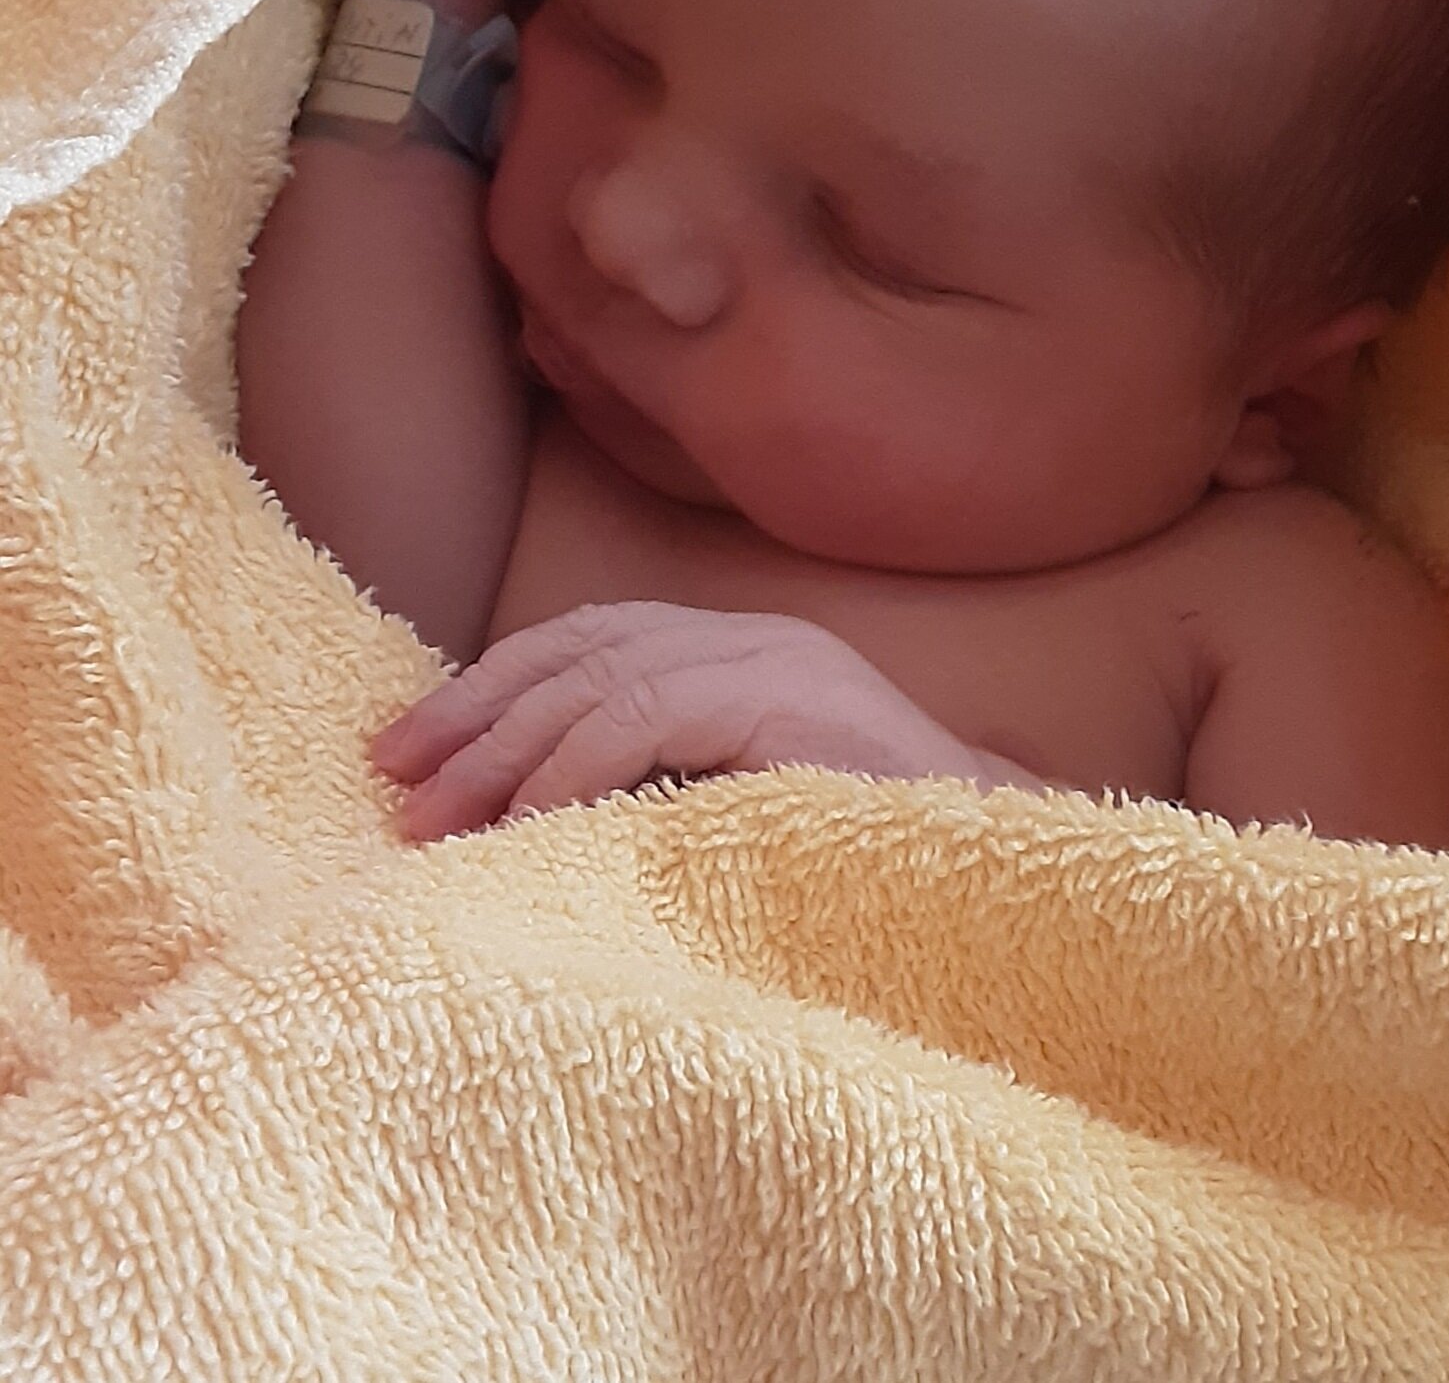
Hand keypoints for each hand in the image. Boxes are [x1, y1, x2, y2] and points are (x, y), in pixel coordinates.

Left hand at [369, 601, 1002, 839]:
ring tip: (439, 818)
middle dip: (476, 712)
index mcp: (743, 646)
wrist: (1001, 868)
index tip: (410, 749)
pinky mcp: (790, 699)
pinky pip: (649, 717)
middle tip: (394, 779)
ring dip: (506, 749)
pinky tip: (525, 822)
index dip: (492, 685)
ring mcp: (777, 658)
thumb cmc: (869, 853)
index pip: (593, 636)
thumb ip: (666, 777)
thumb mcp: (743, 798)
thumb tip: (526, 812)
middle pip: (582, 644)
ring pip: (604, 676)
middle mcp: (755, 633)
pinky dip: (573, 766)